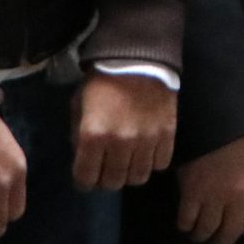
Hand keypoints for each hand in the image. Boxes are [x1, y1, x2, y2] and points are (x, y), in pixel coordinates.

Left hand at [72, 71, 176, 190]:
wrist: (138, 61)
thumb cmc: (103, 83)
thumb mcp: (78, 107)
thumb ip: (77, 136)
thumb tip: (83, 159)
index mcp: (92, 136)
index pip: (85, 179)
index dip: (84, 180)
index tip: (87, 175)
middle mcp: (119, 143)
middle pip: (113, 182)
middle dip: (106, 179)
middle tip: (107, 168)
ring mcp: (146, 141)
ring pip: (138, 177)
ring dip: (130, 173)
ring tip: (128, 162)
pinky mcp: (167, 135)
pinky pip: (160, 164)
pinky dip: (152, 162)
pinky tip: (147, 151)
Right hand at [176, 129, 243, 243]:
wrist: (217, 118)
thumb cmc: (242, 131)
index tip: (237, 229)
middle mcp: (240, 197)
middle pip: (231, 232)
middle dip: (221, 241)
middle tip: (213, 241)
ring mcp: (215, 197)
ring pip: (207, 230)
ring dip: (201, 236)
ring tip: (196, 235)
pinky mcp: (192, 193)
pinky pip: (188, 219)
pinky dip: (185, 224)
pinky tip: (185, 223)